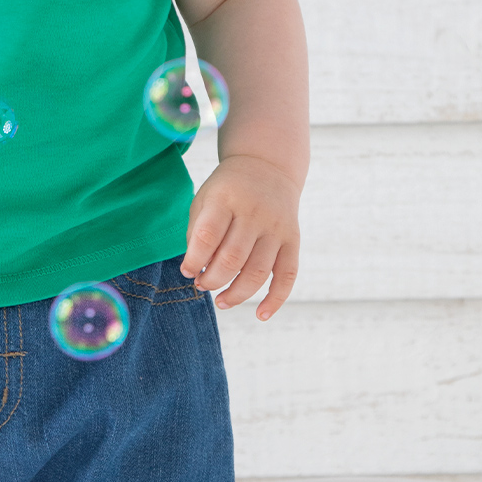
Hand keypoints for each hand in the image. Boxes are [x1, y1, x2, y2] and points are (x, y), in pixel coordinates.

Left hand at [182, 154, 300, 316]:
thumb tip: (197, 274)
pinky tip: (260, 314)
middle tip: (203, 285)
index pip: (207, 237)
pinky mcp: (293, 239)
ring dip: (236, 294)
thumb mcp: (204, 200)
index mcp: (225, 199)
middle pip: (232, 259)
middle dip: (212, 280)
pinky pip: (288, 275)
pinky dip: (275, 299)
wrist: (266, 166)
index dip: (194, 261)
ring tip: (221, 301)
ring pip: (257, 272)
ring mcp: (276, 227)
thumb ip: (197, 234)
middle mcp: (254, 213)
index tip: (188, 272)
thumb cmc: (227, 191)